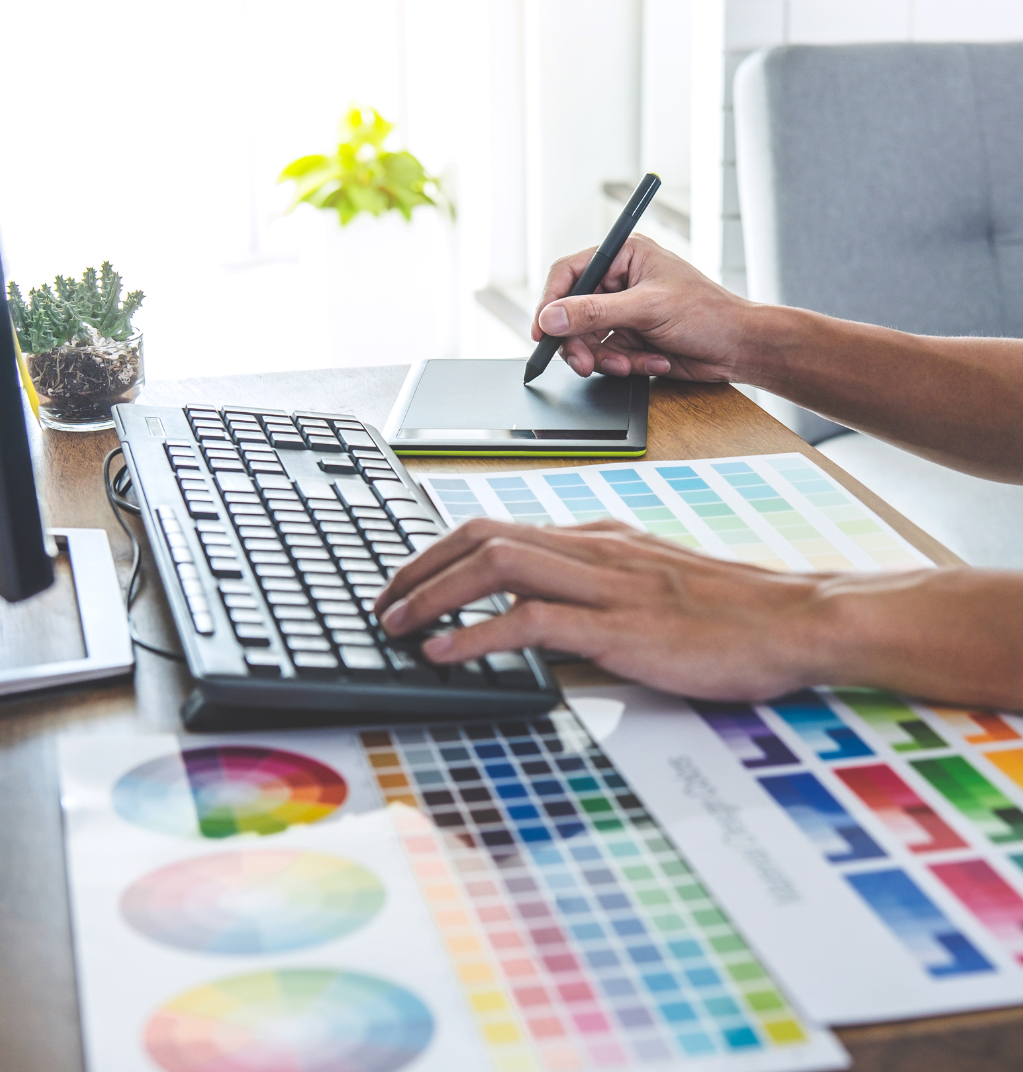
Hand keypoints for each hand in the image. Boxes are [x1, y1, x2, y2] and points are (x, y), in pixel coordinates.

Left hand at [374, 518, 831, 700]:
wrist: (796, 619)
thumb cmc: (729, 609)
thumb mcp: (650, 581)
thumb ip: (596, 583)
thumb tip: (539, 605)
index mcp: (596, 537)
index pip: (496, 526)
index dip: (437, 551)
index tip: (406, 579)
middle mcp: (592, 549)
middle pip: (480, 535)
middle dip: (418, 567)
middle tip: (383, 603)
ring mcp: (606, 584)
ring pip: (495, 565)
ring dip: (433, 594)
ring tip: (396, 624)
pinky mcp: (621, 626)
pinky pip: (531, 620)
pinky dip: (477, 634)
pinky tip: (446, 653)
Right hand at [531, 234, 752, 380]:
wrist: (738, 347)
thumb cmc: (706, 314)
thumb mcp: (646, 309)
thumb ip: (594, 313)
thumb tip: (551, 317)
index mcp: (624, 257)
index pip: (570, 273)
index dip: (550, 302)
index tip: (542, 331)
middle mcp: (620, 283)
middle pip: (572, 314)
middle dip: (580, 342)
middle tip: (584, 363)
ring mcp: (624, 313)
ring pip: (587, 341)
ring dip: (606, 358)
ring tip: (630, 363)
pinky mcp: (631, 339)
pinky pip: (607, 356)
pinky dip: (625, 364)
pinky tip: (653, 360)